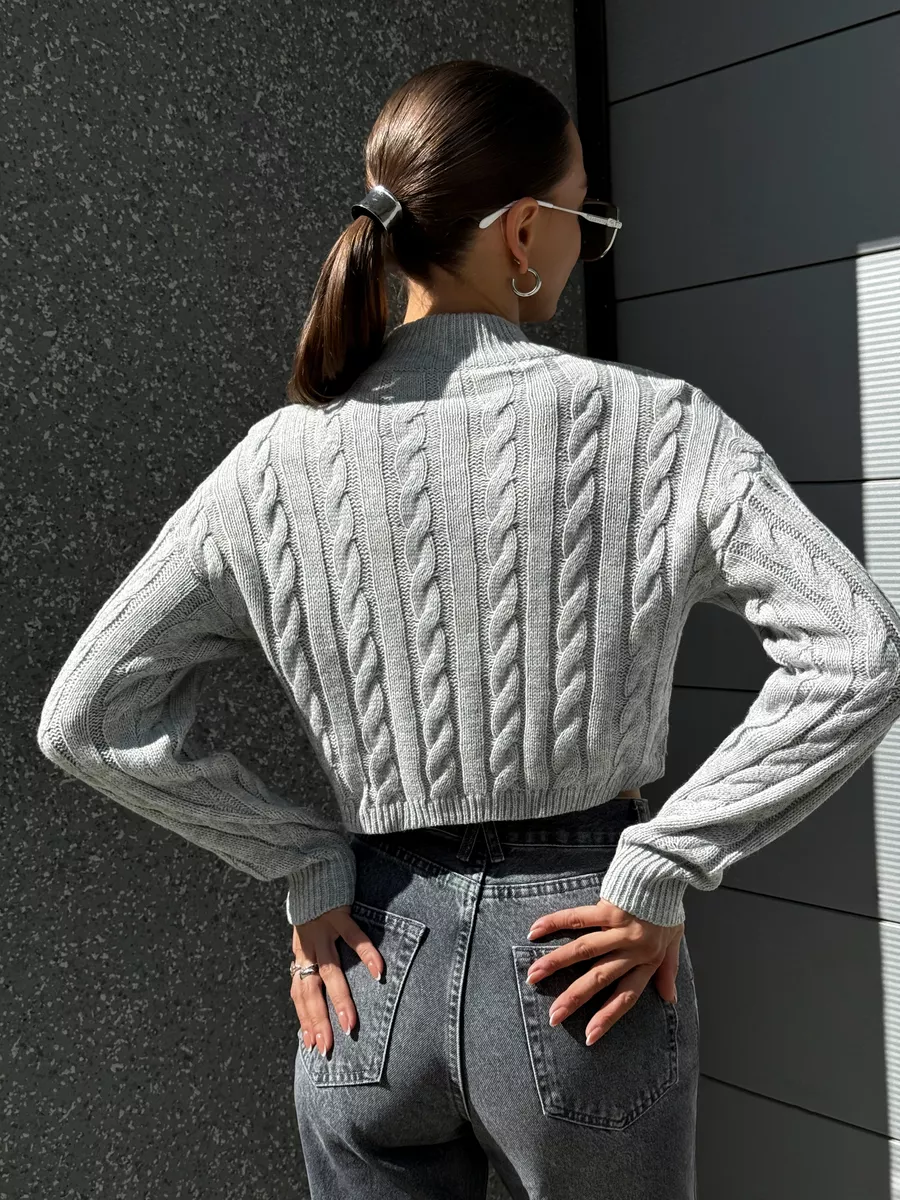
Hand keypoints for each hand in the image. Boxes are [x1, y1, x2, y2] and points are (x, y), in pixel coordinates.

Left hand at [291, 904, 385, 1056]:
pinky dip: (366, 955)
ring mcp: (322, 931)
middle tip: (327, 1047)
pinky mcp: (337, 914)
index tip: (312, 1045)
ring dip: (340, 999)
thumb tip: (319, 987)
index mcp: (300, 954)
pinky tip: (379, 973)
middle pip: (310, 990)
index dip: (305, 1019)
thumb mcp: (306, 935)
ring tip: (350, 1024)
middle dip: (318, 1020)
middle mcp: (307, 947)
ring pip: (330, 971)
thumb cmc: (312, 905)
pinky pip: (353, 937)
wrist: (309, 866)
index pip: (299, 994)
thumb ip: (312, 958)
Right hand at [525, 898, 683, 1045]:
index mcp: (648, 960)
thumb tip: (670, 999)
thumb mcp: (675, 941)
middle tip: (553, 1017)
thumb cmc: (667, 907)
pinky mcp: (608, 907)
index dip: (608, 1016)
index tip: (589, 1038)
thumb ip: (669, 970)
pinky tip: (535, 931)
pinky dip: (555, 923)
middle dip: (574, 999)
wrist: (667, 871)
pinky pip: (577, 918)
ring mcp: (619, 928)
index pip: (626, 996)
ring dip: (556, 964)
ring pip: (584, 951)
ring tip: (533, 976)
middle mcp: (632, 948)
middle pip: (600, 978)